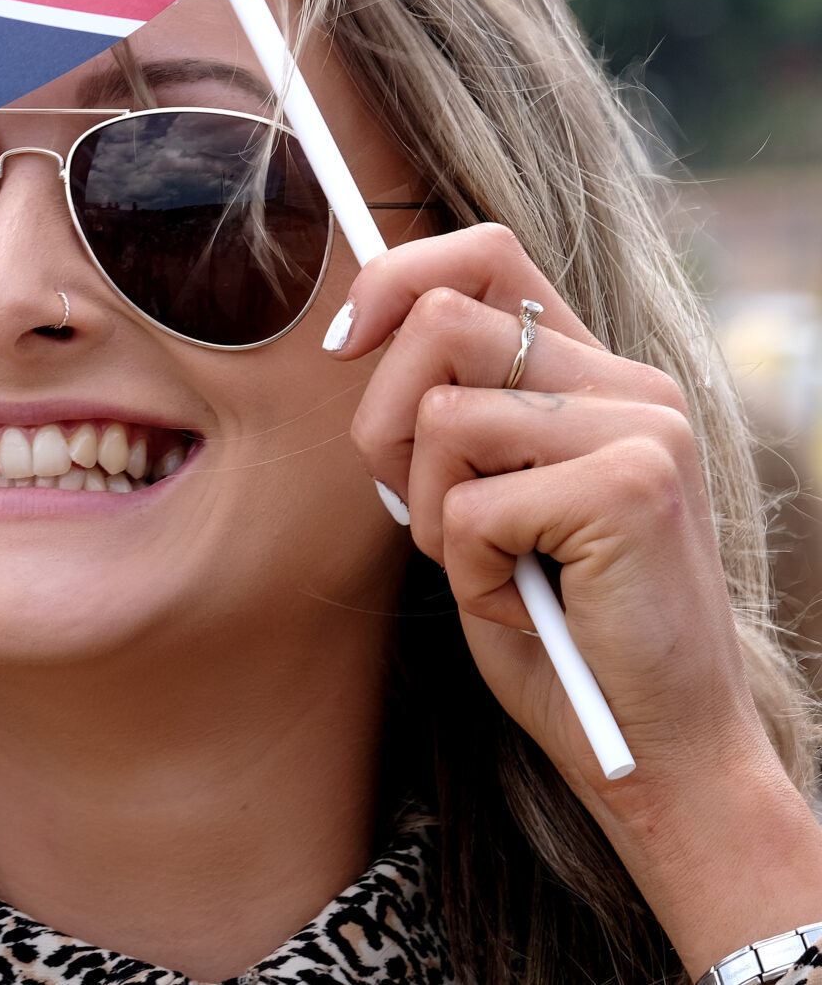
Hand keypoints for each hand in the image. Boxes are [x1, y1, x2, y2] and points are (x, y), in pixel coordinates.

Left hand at [329, 223, 821, 975]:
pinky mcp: (632, 486)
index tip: (344, 342)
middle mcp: (631, 383)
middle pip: (440, 319)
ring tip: (490, 565)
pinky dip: (468, 569)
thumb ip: (452, 414)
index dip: (395, 278)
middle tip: (423, 512)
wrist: (656, 747)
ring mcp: (641, 427)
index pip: (486, 253)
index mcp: (596, 373)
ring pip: (441, 414)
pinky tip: (523, 600)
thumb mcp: (488, 498)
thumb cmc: (558, 629)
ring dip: (428, 511)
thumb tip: (358, 333)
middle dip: (382, 422)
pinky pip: (469, 503)